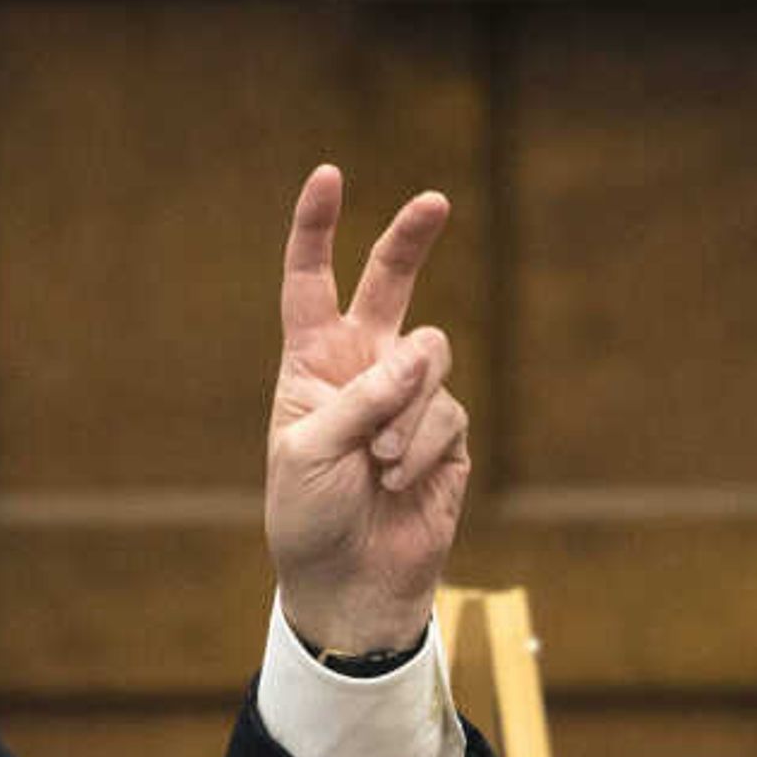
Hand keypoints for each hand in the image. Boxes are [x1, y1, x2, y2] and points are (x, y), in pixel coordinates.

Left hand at [264, 164, 469, 656]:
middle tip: (434, 201)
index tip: (330, 175)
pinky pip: (447, 412)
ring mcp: (408, 397)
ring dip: (406, 409)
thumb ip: (360, 399)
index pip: (311, 282)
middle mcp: (363, 367)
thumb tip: (418, 358)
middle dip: (410, 239)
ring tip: (381, 463)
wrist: (350, 582)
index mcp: (312, 363)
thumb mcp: (309, 453)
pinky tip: (401, 483)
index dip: (317, 229)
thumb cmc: (309, 517)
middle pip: (390, 284)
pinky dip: (422, 447)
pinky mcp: (446, 433)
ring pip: (430, 358)